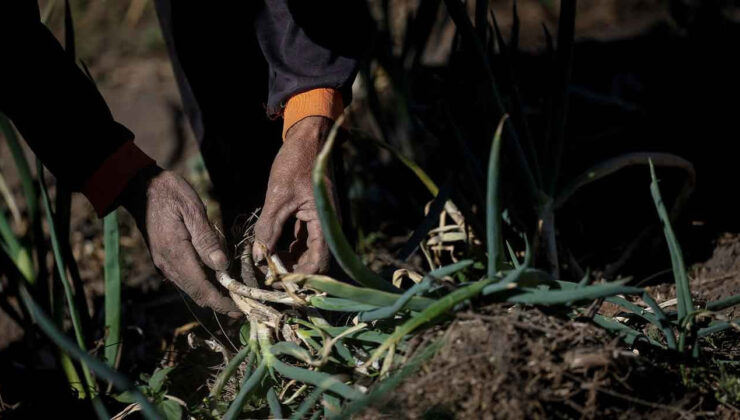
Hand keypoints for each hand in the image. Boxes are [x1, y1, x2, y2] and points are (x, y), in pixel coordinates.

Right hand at [120, 166, 240, 317]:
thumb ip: (207, 240)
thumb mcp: (193, 211)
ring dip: (210, 294)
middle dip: (218, 302)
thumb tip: (222, 266)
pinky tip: (216, 278)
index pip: (201, 288)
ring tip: (232, 295)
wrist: (140, 186)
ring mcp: (164, 262)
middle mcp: (167, 264)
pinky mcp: (164, 257)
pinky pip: (185, 277)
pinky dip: (202, 283)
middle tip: (241, 307)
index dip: (220, 302)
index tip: (238, 309)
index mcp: (176, 254)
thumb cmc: (170, 194)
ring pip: (190, 287)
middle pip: (196, 293)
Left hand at [252, 116, 333, 273]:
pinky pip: (299, 240)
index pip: (319, 262)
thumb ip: (269, 228)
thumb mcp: (278, 196)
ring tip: (264, 262)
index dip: (301, 276)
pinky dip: (285, 247)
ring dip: (287, 260)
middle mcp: (326, 227)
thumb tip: (259, 258)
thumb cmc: (296, 164)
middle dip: (291, 271)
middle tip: (266, 274)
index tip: (278, 281)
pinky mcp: (309, 218)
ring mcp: (318, 223)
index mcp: (325, 223)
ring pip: (304, 252)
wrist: (307, 140)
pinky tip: (268, 248)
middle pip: (313, 261)